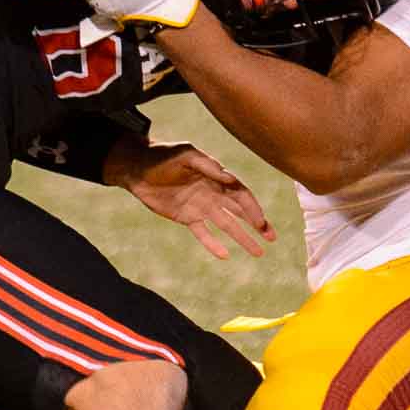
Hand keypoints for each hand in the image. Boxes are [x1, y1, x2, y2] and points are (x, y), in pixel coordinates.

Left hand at [104, 135, 275, 258]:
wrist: (137, 167)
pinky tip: (225, 255)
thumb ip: (207, 165)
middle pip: (240, 211)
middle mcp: (213, 193)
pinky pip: (203, 233)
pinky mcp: (186, 217)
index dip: (253, 209)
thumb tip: (230, 177)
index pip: (241, 195)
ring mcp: (201, 206)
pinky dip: (213, 244)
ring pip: (227, 225)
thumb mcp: (185, 154)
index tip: (261, 223)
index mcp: (216, 177)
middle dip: (257, 224)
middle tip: (272, 238)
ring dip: (242, 237)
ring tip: (258, 252)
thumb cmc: (162, 155)